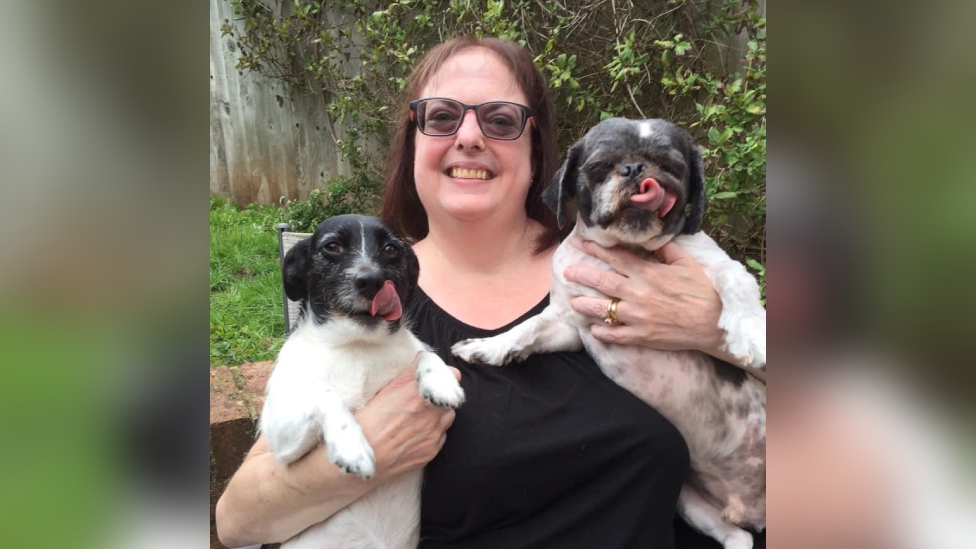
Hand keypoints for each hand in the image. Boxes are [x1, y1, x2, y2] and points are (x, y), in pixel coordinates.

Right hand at [355, 355, 460, 481]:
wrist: (365, 457)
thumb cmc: (368, 423)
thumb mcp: (385, 390)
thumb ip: (409, 374)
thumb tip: (422, 358)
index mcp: (418, 394)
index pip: (449, 376)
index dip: (446, 375)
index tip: (441, 376)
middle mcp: (431, 413)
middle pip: (450, 398)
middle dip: (440, 397)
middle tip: (424, 400)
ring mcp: (434, 434)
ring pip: (448, 418)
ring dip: (439, 415)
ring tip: (420, 418)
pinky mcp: (432, 451)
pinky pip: (441, 437)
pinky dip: (434, 434)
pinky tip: (416, 434)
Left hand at [563, 240, 724, 354]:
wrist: (713, 323)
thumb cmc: (701, 291)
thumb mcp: (686, 263)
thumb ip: (666, 249)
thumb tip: (651, 239)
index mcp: (647, 273)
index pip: (616, 257)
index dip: (597, 249)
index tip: (583, 243)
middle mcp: (637, 293)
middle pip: (602, 282)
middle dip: (581, 275)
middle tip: (567, 272)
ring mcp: (636, 316)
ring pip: (602, 310)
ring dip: (584, 305)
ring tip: (572, 302)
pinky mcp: (640, 336)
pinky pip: (615, 334)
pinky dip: (601, 332)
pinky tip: (592, 330)